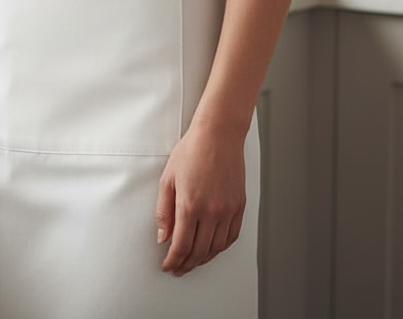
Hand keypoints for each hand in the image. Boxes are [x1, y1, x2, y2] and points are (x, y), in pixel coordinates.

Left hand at [155, 123, 246, 275]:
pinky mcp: (239, 207)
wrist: (218, 135)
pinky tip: (212, 248)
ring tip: (193, 261)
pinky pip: (231, 237)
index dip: (173, 260)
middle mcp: (211, 212)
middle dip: (187, 264)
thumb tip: (163, 236)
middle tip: (178, 268)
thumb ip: (163, 211)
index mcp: (190, 205)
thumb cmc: (191, 151)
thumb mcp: (168, 179)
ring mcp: (228, 210)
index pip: (181, 245)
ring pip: (216, 248)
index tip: (168, 266)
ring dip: (203, 259)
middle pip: (199, 251)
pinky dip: (221, 248)